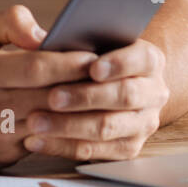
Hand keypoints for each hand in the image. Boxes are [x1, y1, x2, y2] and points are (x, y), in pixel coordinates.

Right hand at [0, 5, 98, 169]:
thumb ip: (9, 22)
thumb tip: (44, 33)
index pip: (36, 68)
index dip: (68, 63)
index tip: (95, 56)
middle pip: (50, 98)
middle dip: (84, 87)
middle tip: (114, 76)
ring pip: (52, 125)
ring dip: (81, 112)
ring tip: (106, 97)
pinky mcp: (3, 157)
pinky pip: (43, 143)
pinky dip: (65, 130)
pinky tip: (85, 118)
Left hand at [22, 38, 169, 161]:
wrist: (105, 89)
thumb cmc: (86, 58)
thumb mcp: (80, 36)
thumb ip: (66, 34)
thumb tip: (34, 39)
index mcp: (149, 60)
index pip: (142, 59)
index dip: (119, 63)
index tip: (92, 68)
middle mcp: (153, 92)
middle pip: (125, 96)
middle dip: (86, 97)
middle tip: (52, 97)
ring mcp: (142, 123)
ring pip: (107, 128)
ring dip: (68, 126)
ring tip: (35, 122)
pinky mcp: (126, 149)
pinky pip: (94, 153)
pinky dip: (61, 147)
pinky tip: (35, 140)